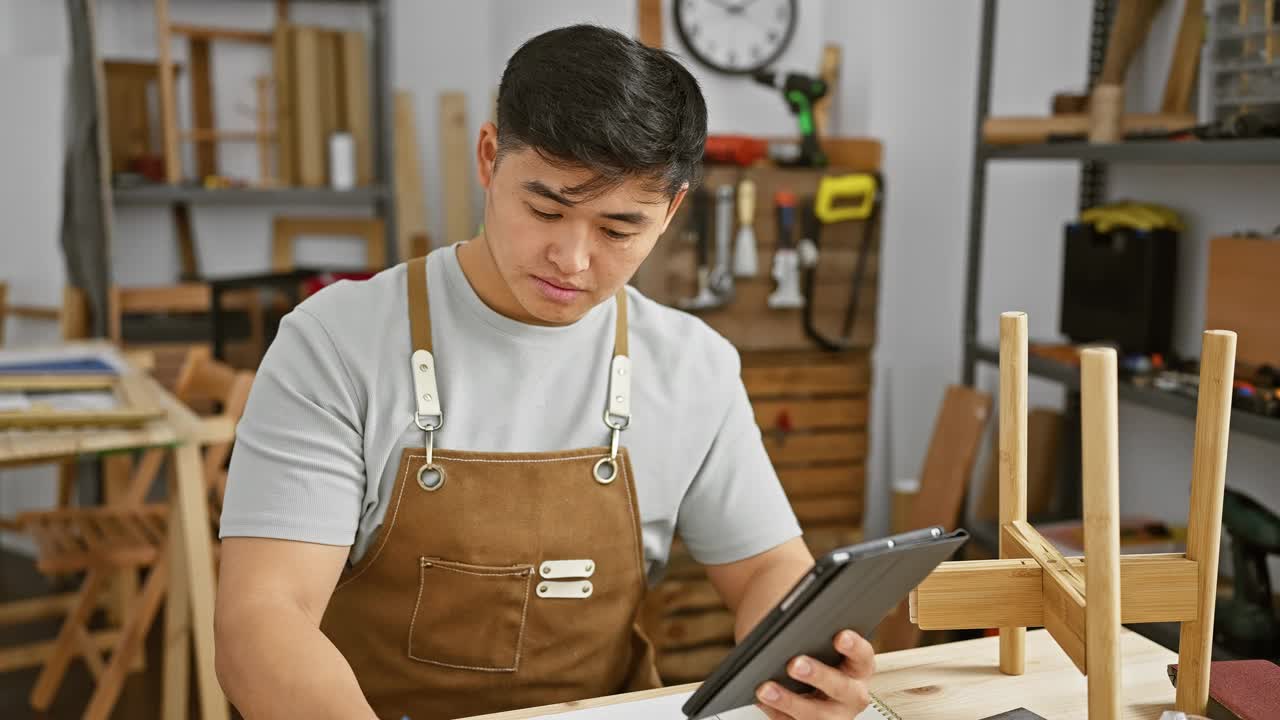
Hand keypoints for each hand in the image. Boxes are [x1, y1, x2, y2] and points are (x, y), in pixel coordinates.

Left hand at [754, 630, 874, 718]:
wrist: (799, 674)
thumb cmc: (811, 650)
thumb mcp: (815, 637)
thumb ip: (809, 628)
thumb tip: (790, 623)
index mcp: (858, 667)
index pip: (862, 655)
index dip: (854, 646)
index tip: (839, 636)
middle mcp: (852, 695)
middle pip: (842, 688)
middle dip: (818, 676)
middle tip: (795, 664)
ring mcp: (833, 716)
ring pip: (817, 715)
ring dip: (790, 702)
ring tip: (766, 688)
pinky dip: (775, 712)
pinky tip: (761, 699)